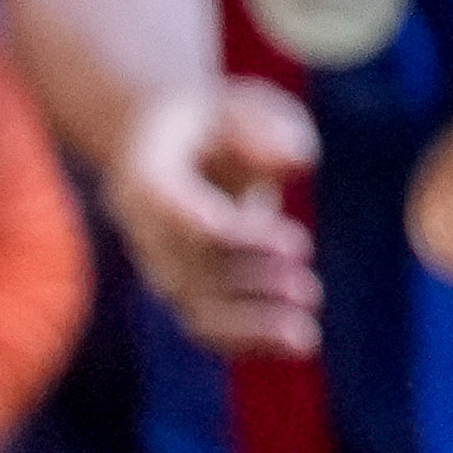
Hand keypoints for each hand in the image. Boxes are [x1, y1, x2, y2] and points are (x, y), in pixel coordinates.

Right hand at [103, 78, 317, 358]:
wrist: (172, 143)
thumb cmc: (216, 120)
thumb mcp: (245, 104)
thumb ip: (267, 126)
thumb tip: (294, 160)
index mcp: (145, 174)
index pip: (176, 211)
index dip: (233, 232)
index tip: (295, 241)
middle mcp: (143, 227)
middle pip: (189, 268)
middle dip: (254, 283)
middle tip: (309, 289)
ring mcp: (160, 262)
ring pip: (193, 308)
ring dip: (250, 325)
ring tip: (305, 334)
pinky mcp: (183, 286)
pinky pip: (204, 325)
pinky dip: (245, 342)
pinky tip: (294, 347)